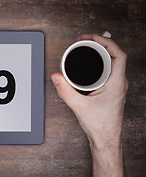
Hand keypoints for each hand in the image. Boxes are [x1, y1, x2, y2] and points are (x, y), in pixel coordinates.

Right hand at [51, 34, 127, 150]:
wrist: (106, 138)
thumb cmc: (99, 125)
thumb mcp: (78, 106)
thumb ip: (65, 91)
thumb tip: (56, 77)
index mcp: (116, 83)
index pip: (119, 55)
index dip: (107, 42)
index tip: (93, 38)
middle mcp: (119, 83)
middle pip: (115, 55)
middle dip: (100, 44)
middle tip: (86, 40)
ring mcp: (117, 87)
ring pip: (113, 63)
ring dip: (101, 53)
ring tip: (87, 48)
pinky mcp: (112, 90)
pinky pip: (109, 70)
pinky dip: (100, 63)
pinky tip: (89, 65)